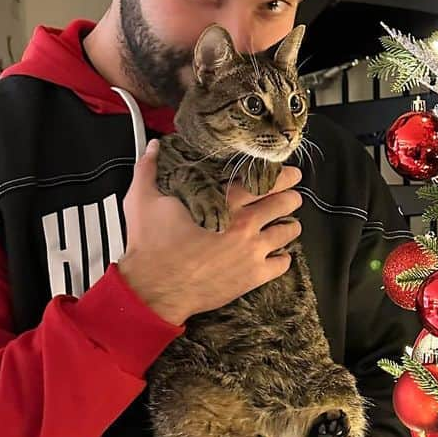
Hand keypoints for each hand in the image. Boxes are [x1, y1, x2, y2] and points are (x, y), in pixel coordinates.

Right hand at [118, 140, 302, 324]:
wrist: (155, 289)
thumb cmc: (150, 246)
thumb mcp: (143, 200)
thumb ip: (149, 169)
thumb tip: (154, 147)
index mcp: (224, 202)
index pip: (263, 181)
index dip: (281, 175)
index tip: (290, 173)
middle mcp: (245, 224)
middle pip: (282, 203)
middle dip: (291, 197)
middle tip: (294, 195)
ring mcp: (252, 251)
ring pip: (287, 232)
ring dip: (290, 226)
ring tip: (290, 223)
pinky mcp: (253, 276)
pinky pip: (283, 264)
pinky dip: (284, 258)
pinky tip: (279, 255)